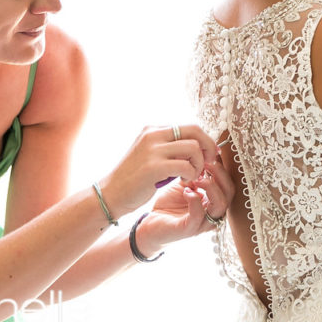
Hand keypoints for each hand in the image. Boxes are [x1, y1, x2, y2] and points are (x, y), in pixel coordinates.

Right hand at [98, 124, 218, 218]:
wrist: (111, 194)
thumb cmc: (134, 178)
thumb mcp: (151, 154)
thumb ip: (170, 147)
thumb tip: (199, 146)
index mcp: (153, 130)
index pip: (189, 127)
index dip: (204, 140)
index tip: (210, 154)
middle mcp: (152, 134)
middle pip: (195, 131)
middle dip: (208, 147)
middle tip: (210, 163)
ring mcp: (152, 150)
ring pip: (193, 148)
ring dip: (199, 164)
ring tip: (192, 175)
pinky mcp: (153, 167)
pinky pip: (186, 166)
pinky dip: (191, 174)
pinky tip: (185, 181)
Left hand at [141, 156, 235, 246]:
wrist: (150, 223)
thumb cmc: (170, 203)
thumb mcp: (186, 182)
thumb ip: (197, 172)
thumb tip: (205, 151)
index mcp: (214, 201)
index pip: (228, 184)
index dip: (222, 168)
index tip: (209, 155)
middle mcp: (213, 212)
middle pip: (229, 194)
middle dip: (220, 175)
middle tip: (206, 163)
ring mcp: (203, 222)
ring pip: (220, 206)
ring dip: (211, 187)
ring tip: (198, 177)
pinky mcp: (188, 229)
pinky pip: (198, 216)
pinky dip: (195, 201)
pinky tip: (186, 191)